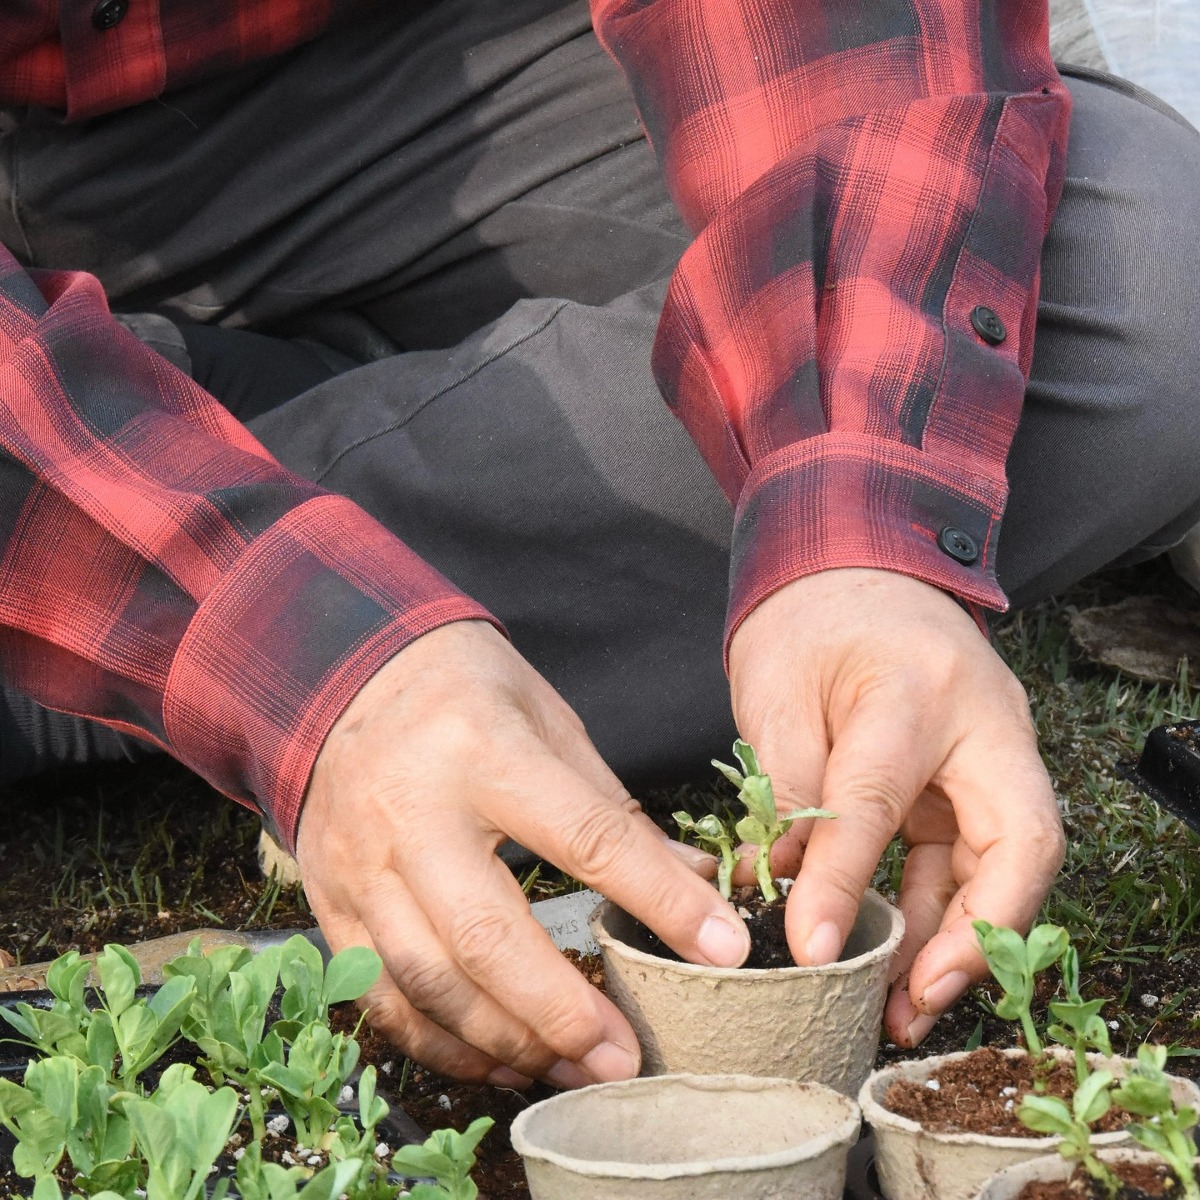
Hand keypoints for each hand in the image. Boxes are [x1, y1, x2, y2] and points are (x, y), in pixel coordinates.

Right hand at [295, 620, 746, 1086]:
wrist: (345, 672)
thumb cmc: (464, 690)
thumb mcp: (548, 719)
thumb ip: (613, 808)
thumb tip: (694, 882)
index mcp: (485, 750)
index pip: (587, 838)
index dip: (660, 899)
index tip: (723, 948)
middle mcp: (412, 811)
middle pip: (487, 936)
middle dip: (561, 1011)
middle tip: (623, 1058)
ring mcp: (360, 862)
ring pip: (429, 979)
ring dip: (505, 1041)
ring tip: (571, 1068)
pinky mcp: (328, 899)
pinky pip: (379, 992)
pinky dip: (439, 1041)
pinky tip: (496, 1059)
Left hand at [727, 568, 1063, 1046]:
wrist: (854, 567)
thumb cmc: (810, 619)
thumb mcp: (776, 690)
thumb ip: (784, 787)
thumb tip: (781, 887)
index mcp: (916, 688)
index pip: (880, 798)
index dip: (844, 880)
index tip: (808, 946)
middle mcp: (981, 723)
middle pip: (1017, 844)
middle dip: (977, 936)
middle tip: (916, 1001)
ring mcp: (990, 752)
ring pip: (1004, 862)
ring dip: (959, 940)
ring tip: (903, 1007)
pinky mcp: (975, 777)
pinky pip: (970, 854)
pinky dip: (940, 908)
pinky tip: (902, 957)